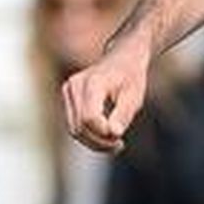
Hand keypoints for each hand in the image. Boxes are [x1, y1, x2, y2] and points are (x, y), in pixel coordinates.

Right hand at [61, 35, 153, 153]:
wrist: (124, 57)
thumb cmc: (132, 76)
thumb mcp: (134, 96)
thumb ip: (123, 115)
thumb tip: (113, 134)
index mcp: (93, 82)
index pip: (90, 118)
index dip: (103, 133)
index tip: (120, 139)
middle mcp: (75, 85)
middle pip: (79, 126)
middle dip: (99, 142)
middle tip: (119, 146)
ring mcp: (69, 90)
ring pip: (74, 128)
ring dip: (93, 141)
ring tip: (115, 144)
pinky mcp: (68, 97)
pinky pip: (74, 123)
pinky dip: (89, 134)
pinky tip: (106, 136)